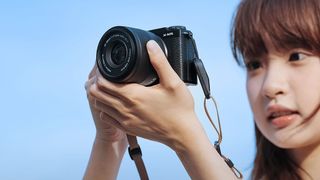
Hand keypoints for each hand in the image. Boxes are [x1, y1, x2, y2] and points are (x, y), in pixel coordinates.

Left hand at [88, 40, 204, 148]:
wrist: (182, 134)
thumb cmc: (179, 109)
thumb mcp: (173, 82)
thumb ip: (160, 62)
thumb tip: (150, 45)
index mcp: (134, 95)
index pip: (103, 83)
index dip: (101, 73)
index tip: (106, 68)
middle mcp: (125, 109)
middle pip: (97, 93)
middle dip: (97, 82)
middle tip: (105, 75)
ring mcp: (125, 120)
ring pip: (100, 105)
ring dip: (100, 95)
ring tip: (107, 86)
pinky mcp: (127, 128)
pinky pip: (106, 118)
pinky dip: (105, 108)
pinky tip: (113, 102)